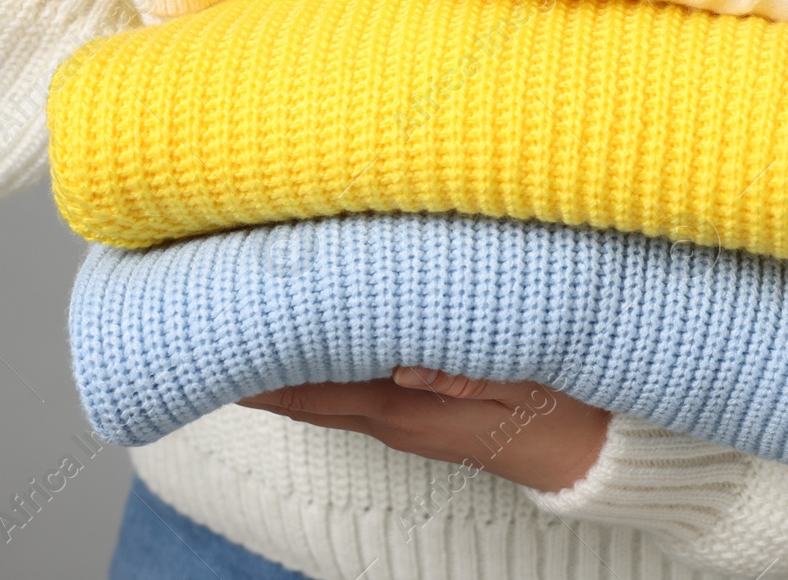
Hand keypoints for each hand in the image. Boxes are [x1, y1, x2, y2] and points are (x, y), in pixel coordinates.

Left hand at [235, 367, 611, 493]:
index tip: (224, 341)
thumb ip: (469, 371)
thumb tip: (405, 364)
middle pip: (302, 396)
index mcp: (409, 407)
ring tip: (233, 335)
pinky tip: (297, 348)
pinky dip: (311, 371)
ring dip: (278, 370)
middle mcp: (392, 418)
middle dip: (254, 369)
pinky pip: (344, 391)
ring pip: (319, 394)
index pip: (318, 388)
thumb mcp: (526, 381)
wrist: (583, 457)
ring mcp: (399, 419)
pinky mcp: (412, 412)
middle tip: (205, 330)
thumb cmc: (558, 409)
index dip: (268, 371)